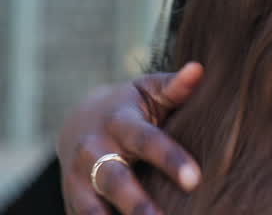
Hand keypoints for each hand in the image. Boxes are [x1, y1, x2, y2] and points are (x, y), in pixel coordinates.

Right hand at [57, 62, 204, 214]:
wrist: (79, 121)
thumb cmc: (130, 105)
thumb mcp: (149, 91)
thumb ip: (175, 87)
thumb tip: (199, 70)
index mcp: (119, 122)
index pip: (147, 141)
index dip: (170, 159)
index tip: (195, 180)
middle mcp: (93, 151)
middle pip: (114, 180)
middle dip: (137, 204)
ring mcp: (78, 178)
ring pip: (92, 207)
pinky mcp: (71, 200)